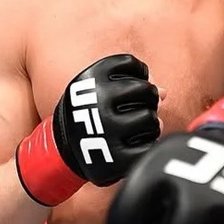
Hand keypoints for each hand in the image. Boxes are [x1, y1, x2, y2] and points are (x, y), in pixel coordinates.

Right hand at [16, 54, 160, 206]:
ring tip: (139, 126)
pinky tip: (138, 142)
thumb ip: (130, 85)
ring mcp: (108, 130)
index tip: (130, 87)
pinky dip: (148, 143)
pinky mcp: (117, 157)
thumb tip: (164, 92)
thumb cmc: (86, 113)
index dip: (139, 75)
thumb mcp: (97, 91)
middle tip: (138, 108)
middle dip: (148, 99)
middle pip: (147, 91)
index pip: (133, 65)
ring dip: (151, 123)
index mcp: (91, 78)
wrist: (59, 151)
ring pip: (151, 119)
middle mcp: (99, 102)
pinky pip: (149, 145)